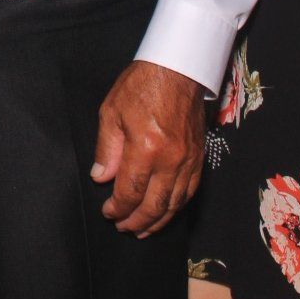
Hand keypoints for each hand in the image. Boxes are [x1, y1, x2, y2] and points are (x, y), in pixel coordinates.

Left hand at [91, 60, 204, 235]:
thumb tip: (101, 178)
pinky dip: (176, 207)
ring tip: (143, 229)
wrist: (178, 69)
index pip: (130, 192)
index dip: (118, 208)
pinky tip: (166, 212)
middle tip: (122, 227)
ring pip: (174, 204)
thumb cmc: (142, 85)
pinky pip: (189, 191)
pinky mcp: (199, 157)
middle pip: (154, 205)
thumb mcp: (111, 112)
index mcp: (145, 148)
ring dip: (158, 221)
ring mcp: (188, 160)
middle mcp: (170, 159)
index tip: (108, 212)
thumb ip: (106, 149)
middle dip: (136, 221)